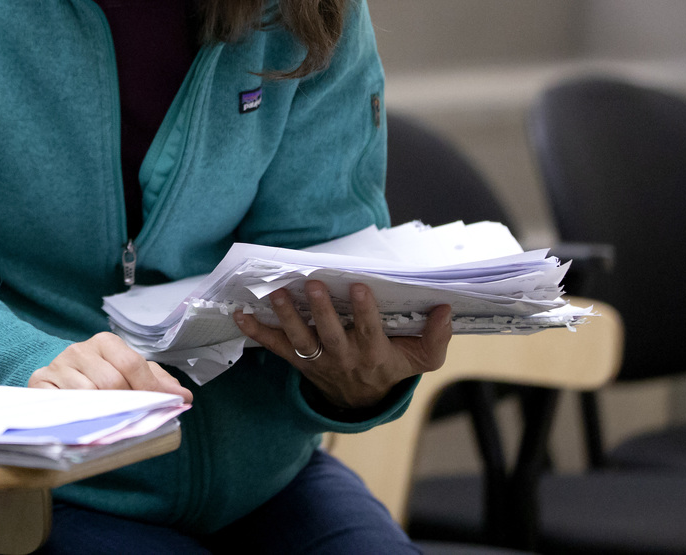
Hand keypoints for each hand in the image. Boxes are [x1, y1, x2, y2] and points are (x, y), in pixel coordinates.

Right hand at [29, 332, 194, 402]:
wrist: (58, 378)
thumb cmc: (100, 376)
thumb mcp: (131, 374)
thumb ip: (158, 381)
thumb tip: (183, 395)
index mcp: (105, 342)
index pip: (132, 364)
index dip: (148, 388)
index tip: (161, 406)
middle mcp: (80, 350)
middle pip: (112, 381)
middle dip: (127, 403)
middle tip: (134, 417)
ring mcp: (58, 366)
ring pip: (88, 394)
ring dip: (103, 412)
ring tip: (110, 420)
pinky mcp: (41, 382)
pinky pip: (63, 402)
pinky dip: (77, 413)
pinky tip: (85, 418)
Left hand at [234, 281, 451, 409]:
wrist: (362, 400)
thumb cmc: (392, 367)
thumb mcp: (421, 358)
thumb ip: (436, 337)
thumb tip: (445, 309)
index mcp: (374, 354)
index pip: (369, 330)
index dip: (364, 310)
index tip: (357, 286)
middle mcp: (343, 357)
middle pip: (329, 333)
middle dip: (320, 309)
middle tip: (311, 285)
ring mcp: (318, 360)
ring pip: (300, 339)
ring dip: (286, 316)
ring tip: (276, 294)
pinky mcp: (299, 361)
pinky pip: (275, 347)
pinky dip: (256, 332)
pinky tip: (240, 315)